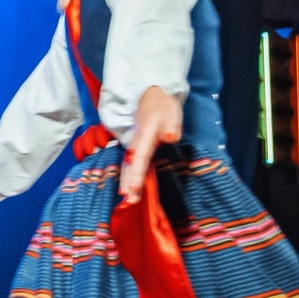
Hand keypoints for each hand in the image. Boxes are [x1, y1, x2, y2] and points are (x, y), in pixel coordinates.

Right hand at [121, 86, 182, 205]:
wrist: (152, 96)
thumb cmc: (163, 106)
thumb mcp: (171, 112)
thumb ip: (172, 126)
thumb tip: (170, 137)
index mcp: (145, 135)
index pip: (140, 157)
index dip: (136, 173)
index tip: (134, 188)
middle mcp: (136, 142)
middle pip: (130, 165)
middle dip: (129, 183)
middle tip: (129, 201)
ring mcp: (135, 146)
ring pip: (128, 166)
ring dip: (126, 183)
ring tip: (127, 200)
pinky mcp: (137, 149)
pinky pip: (131, 165)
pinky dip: (127, 177)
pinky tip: (127, 190)